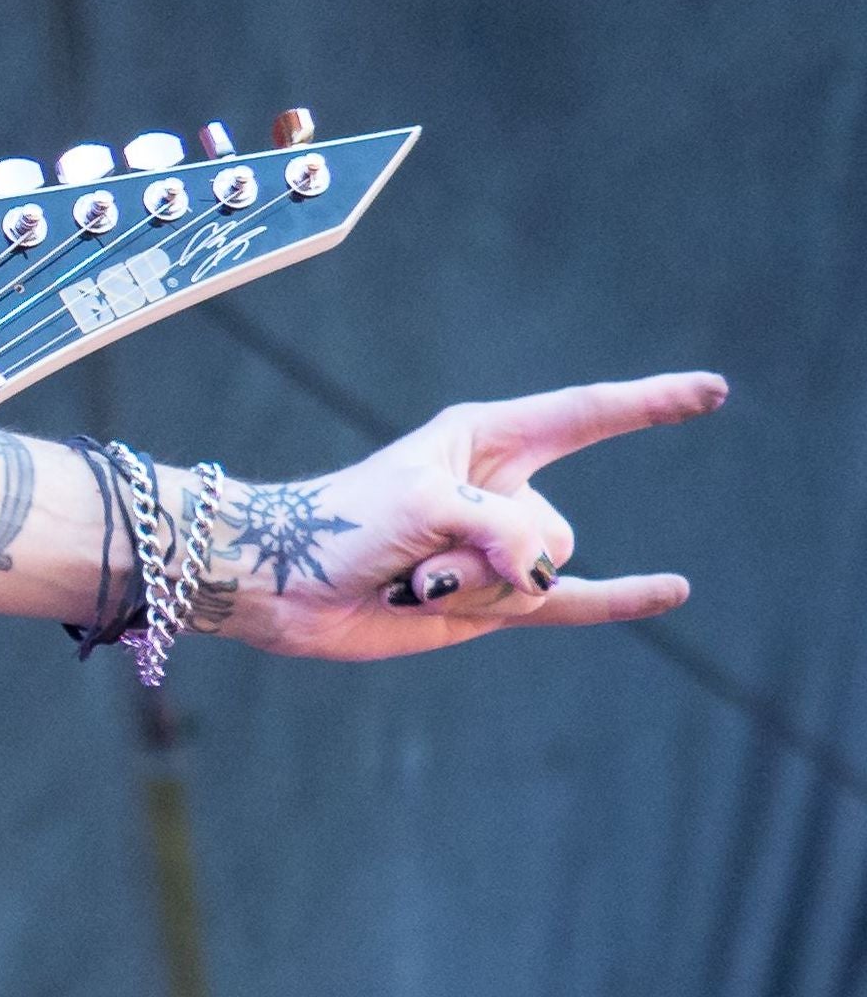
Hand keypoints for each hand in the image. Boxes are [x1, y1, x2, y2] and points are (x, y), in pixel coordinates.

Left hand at [206, 372, 723, 660]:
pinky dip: (620, 600)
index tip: (714, 392)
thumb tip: (544, 577)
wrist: (283, 584)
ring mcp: (498, 548)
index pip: (588, 414)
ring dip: (471, 589)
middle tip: (413, 554)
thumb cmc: (339, 523)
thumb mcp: (425, 503)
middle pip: (551, 530)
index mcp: (485, 439)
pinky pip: (571, 604)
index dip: (652, 404)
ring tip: (410, 581)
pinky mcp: (486, 600)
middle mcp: (502, 489)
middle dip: (487, 552)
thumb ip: (501, 530)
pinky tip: (672, 590)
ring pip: (537, 578)